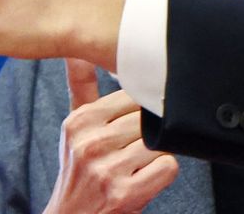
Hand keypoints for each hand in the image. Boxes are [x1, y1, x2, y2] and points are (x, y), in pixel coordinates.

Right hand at [43, 59, 178, 213]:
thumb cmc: (80, 171)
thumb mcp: (75, 127)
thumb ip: (81, 84)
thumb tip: (77, 49)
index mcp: (79, 122)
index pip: (134, 96)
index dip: (142, 109)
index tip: (133, 124)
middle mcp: (90, 144)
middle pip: (148, 119)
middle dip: (149, 134)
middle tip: (132, 150)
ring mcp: (107, 169)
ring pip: (161, 142)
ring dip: (156, 154)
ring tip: (136, 165)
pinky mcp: (125, 193)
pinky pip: (168, 166)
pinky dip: (163, 173)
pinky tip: (143, 179)